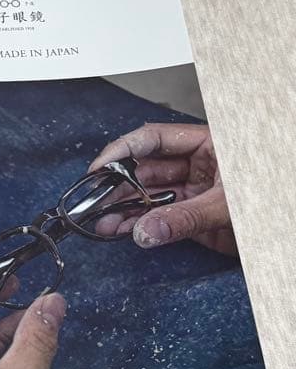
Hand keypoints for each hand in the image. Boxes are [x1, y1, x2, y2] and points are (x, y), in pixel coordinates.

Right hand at [89, 122, 234, 254]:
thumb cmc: (274, 200)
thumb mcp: (230, 204)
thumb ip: (187, 217)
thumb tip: (145, 230)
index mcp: (209, 144)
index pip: (155, 138)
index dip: (123, 150)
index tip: (99, 167)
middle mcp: (198, 163)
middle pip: (146, 169)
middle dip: (118, 187)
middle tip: (95, 201)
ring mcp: (195, 190)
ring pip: (149, 195)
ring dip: (125, 209)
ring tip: (103, 222)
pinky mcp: (194, 215)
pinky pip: (161, 217)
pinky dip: (141, 224)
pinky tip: (123, 229)